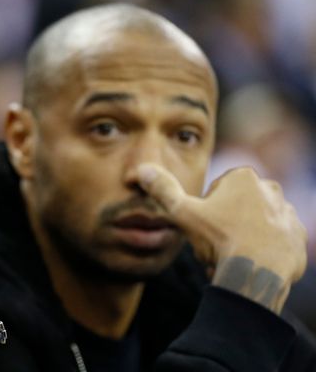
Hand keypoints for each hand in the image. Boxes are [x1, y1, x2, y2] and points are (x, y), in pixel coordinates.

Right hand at [136, 164, 306, 312]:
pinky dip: (262, 252)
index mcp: (243, 177)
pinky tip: (250, 264)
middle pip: (235, 208)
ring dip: (242, 239)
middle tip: (215, 245)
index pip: (216, 191)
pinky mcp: (298, 237)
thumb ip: (163, 190)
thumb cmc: (220, 239)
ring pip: (253, 226)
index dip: (204, 212)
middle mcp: (271, 189)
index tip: (204, 227)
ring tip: (231, 258)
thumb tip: (142, 169)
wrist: (258, 272)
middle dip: (224, 225)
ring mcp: (288, 213)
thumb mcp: (183, 213)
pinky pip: (274, 243)